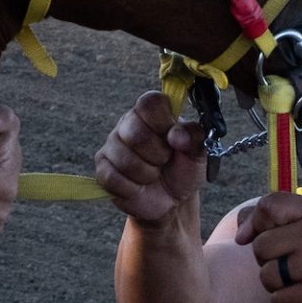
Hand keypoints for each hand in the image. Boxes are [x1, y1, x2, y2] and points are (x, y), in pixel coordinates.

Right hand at [93, 90, 206, 223]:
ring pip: (123, 159)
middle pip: (135, 132)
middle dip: (157, 155)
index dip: (162, 122)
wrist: (172, 201)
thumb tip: (177, 135)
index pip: (149, 102)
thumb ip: (195, 137)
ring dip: (146, 174)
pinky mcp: (102, 168)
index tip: (173, 138)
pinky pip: (111, 178)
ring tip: (153, 175)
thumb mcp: (199, 153)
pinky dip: (132, 188)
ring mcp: (112, 145)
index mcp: (153, 113)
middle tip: (165, 160)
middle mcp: (128, 123)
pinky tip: (138, 186)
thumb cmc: (184, 170)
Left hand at [235, 190, 301, 302]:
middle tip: (289, 262)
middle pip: (261, 244)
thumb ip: (260, 218)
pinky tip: (299, 295)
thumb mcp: (291, 227)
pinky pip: (277, 298)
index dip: (254, 223)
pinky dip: (281, 301)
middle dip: (265, 258)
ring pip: (266, 273)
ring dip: (273, 281)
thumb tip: (241, 236)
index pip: (268, 206)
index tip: (258, 235)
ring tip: (294, 278)